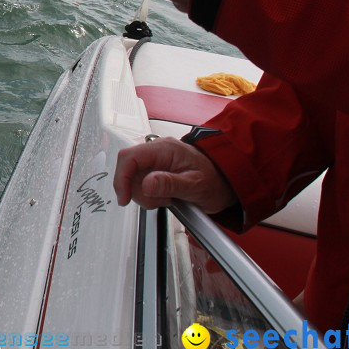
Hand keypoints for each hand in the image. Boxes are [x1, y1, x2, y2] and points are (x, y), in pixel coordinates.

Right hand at [113, 137, 236, 213]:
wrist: (225, 183)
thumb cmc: (215, 181)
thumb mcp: (195, 185)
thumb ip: (170, 183)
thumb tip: (147, 183)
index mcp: (165, 149)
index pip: (130, 157)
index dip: (122, 178)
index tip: (124, 198)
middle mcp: (156, 151)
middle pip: (128, 169)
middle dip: (138, 190)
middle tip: (160, 200)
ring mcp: (154, 160)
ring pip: (133, 179)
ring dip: (146, 195)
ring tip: (168, 198)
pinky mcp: (154, 170)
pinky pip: (140, 183)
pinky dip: (149, 195)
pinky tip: (165, 197)